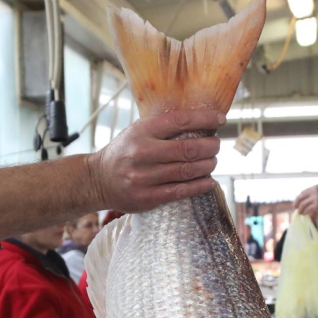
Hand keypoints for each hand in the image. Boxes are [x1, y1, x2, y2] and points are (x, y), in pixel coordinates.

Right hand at [85, 110, 223, 211]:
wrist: (97, 180)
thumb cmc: (124, 152)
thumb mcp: (137, 132)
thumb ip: (163, 128)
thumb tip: (201, 125)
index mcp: (141, 131)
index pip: (180, 121)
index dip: (205, 120)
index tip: (220, 120)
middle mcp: (143, 153)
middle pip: (188, 149)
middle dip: (210, 146)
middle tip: (216, 145)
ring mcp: (145, 177)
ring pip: (188, 171)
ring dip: (208, 165)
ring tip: (213, 161)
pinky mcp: (148, 197)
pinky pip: (181, 191)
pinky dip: (200, 186)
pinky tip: (210, 181)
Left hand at [295, 186, 317, 222]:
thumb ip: (313, 197)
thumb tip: (302, 202)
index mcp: (316, 187)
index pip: (303, 192)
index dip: (299, 198)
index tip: (297, 203)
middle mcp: (315, 191)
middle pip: (301, 197)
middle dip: (296, 203)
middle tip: (295, 208)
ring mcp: (316, 198)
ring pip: (303, 204)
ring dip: (300, 209)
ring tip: (300, 213)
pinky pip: (307, 209)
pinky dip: (305, 212)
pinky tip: (304, 214)